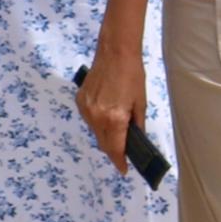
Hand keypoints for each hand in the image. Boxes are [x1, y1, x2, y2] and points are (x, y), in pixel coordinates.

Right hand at [76, 41, 145, 170]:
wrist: (115, 51)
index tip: (124, 170)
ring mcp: (86, 108)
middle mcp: (97, 116)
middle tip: (124, 150)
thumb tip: (135, 142)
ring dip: (105, 135)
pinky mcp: (80, 100)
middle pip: (103, 143)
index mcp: (114, 118)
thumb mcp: (140, 103)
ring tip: (116, 127)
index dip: (119, 162)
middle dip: (113, 150)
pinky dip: (97, 122)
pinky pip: (89, 119)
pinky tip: (106, 113)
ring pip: (95, 132)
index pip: (115, 149)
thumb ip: (137, 126)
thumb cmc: (132, 75)